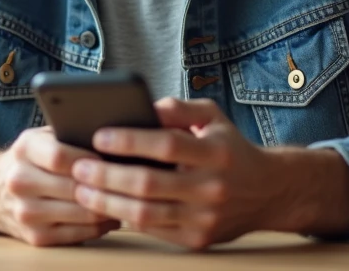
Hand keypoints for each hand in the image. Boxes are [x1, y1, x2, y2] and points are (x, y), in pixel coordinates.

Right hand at [0, 127, 119, 246]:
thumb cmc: (29, 158)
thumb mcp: (41, 136)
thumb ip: (69, 133)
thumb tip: (114, 136)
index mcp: (24, 150)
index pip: (59, 157)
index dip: (90, 160)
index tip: (113, 159)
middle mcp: (20, 182)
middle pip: (74, 188)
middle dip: (106, 186)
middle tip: (134, 182)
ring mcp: (26, 213)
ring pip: (80, 214)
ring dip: (109, 208)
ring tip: (128, 198)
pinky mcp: (34, 238)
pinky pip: (77, 234)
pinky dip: (100, 226)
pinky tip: (112, 215)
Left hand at [69, 98, 348, 248]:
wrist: (269, 192)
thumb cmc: (230, 149)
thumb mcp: (213, 117)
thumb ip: (179, 108)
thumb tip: (144, 107)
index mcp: (216, 152)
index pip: (166, 145)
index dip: (130, 140)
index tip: (98, 135)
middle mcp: (212, 187)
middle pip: (149, 184)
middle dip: (107, 175)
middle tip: (79, 167)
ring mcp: (205, 218)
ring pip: (146, 213)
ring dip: (108, 202)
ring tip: (82, 189)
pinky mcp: (198, 240)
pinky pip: (153, 230)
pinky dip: (125, 218)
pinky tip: (105, 205)